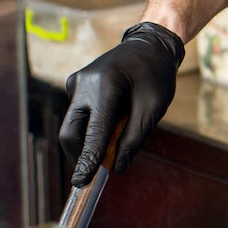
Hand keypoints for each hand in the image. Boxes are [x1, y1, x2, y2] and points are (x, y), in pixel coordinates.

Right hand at [58, 22, 184, 185]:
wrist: (148, 44)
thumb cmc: (155, 75)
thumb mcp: (153, 109)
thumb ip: (133, 139)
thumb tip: (115, 168)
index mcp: (104, 85)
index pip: (93, 132)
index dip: (88, 161)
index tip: (82, 183)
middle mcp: (83, 83)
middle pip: (71, 132)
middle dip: (82, 155)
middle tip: (98, 171)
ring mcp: (75, 83)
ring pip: (73, 126)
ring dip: (89, 141)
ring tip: (117, 135)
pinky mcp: (75, 86)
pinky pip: (79, 116)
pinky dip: (91, 128)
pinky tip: (114, 118)